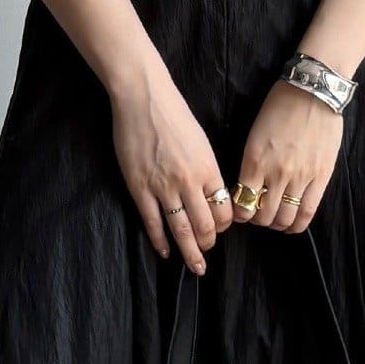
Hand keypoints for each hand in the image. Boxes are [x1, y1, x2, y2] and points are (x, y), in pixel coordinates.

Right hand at [111, 68, 232, 272]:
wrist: (143, 98)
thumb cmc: (174, 114)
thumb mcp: (201, 142)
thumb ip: (206, 169)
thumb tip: (210, 193)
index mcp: (208, 169)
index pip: (224, 210)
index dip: (224, 226)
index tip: (220, 229)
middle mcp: (189, 182)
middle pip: (206, 226)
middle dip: (209, 243)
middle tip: (207, 251)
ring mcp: (163, 187)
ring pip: (181, 230)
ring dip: (190, 252)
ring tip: (195, 265)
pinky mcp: (140, 188)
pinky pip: (153, 223)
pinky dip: (160, 241)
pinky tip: (166, 252)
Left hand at [233, 80, 344, 233]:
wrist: (313, 91)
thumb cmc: (280, 106)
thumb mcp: (255, 134)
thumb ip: (251, 163)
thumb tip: (248, 188)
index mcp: (254, 160)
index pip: (242, 203)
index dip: (240, 214)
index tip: (242, 212)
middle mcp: (275, 173)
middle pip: (262, 215)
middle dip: (258, 221)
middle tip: (259, 216)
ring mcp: (300, 177)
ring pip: (285, 217)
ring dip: (277, 224)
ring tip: (276, 220)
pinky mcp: (321, 176)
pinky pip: (308, 211)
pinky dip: (298, 224)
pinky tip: (293, 225)